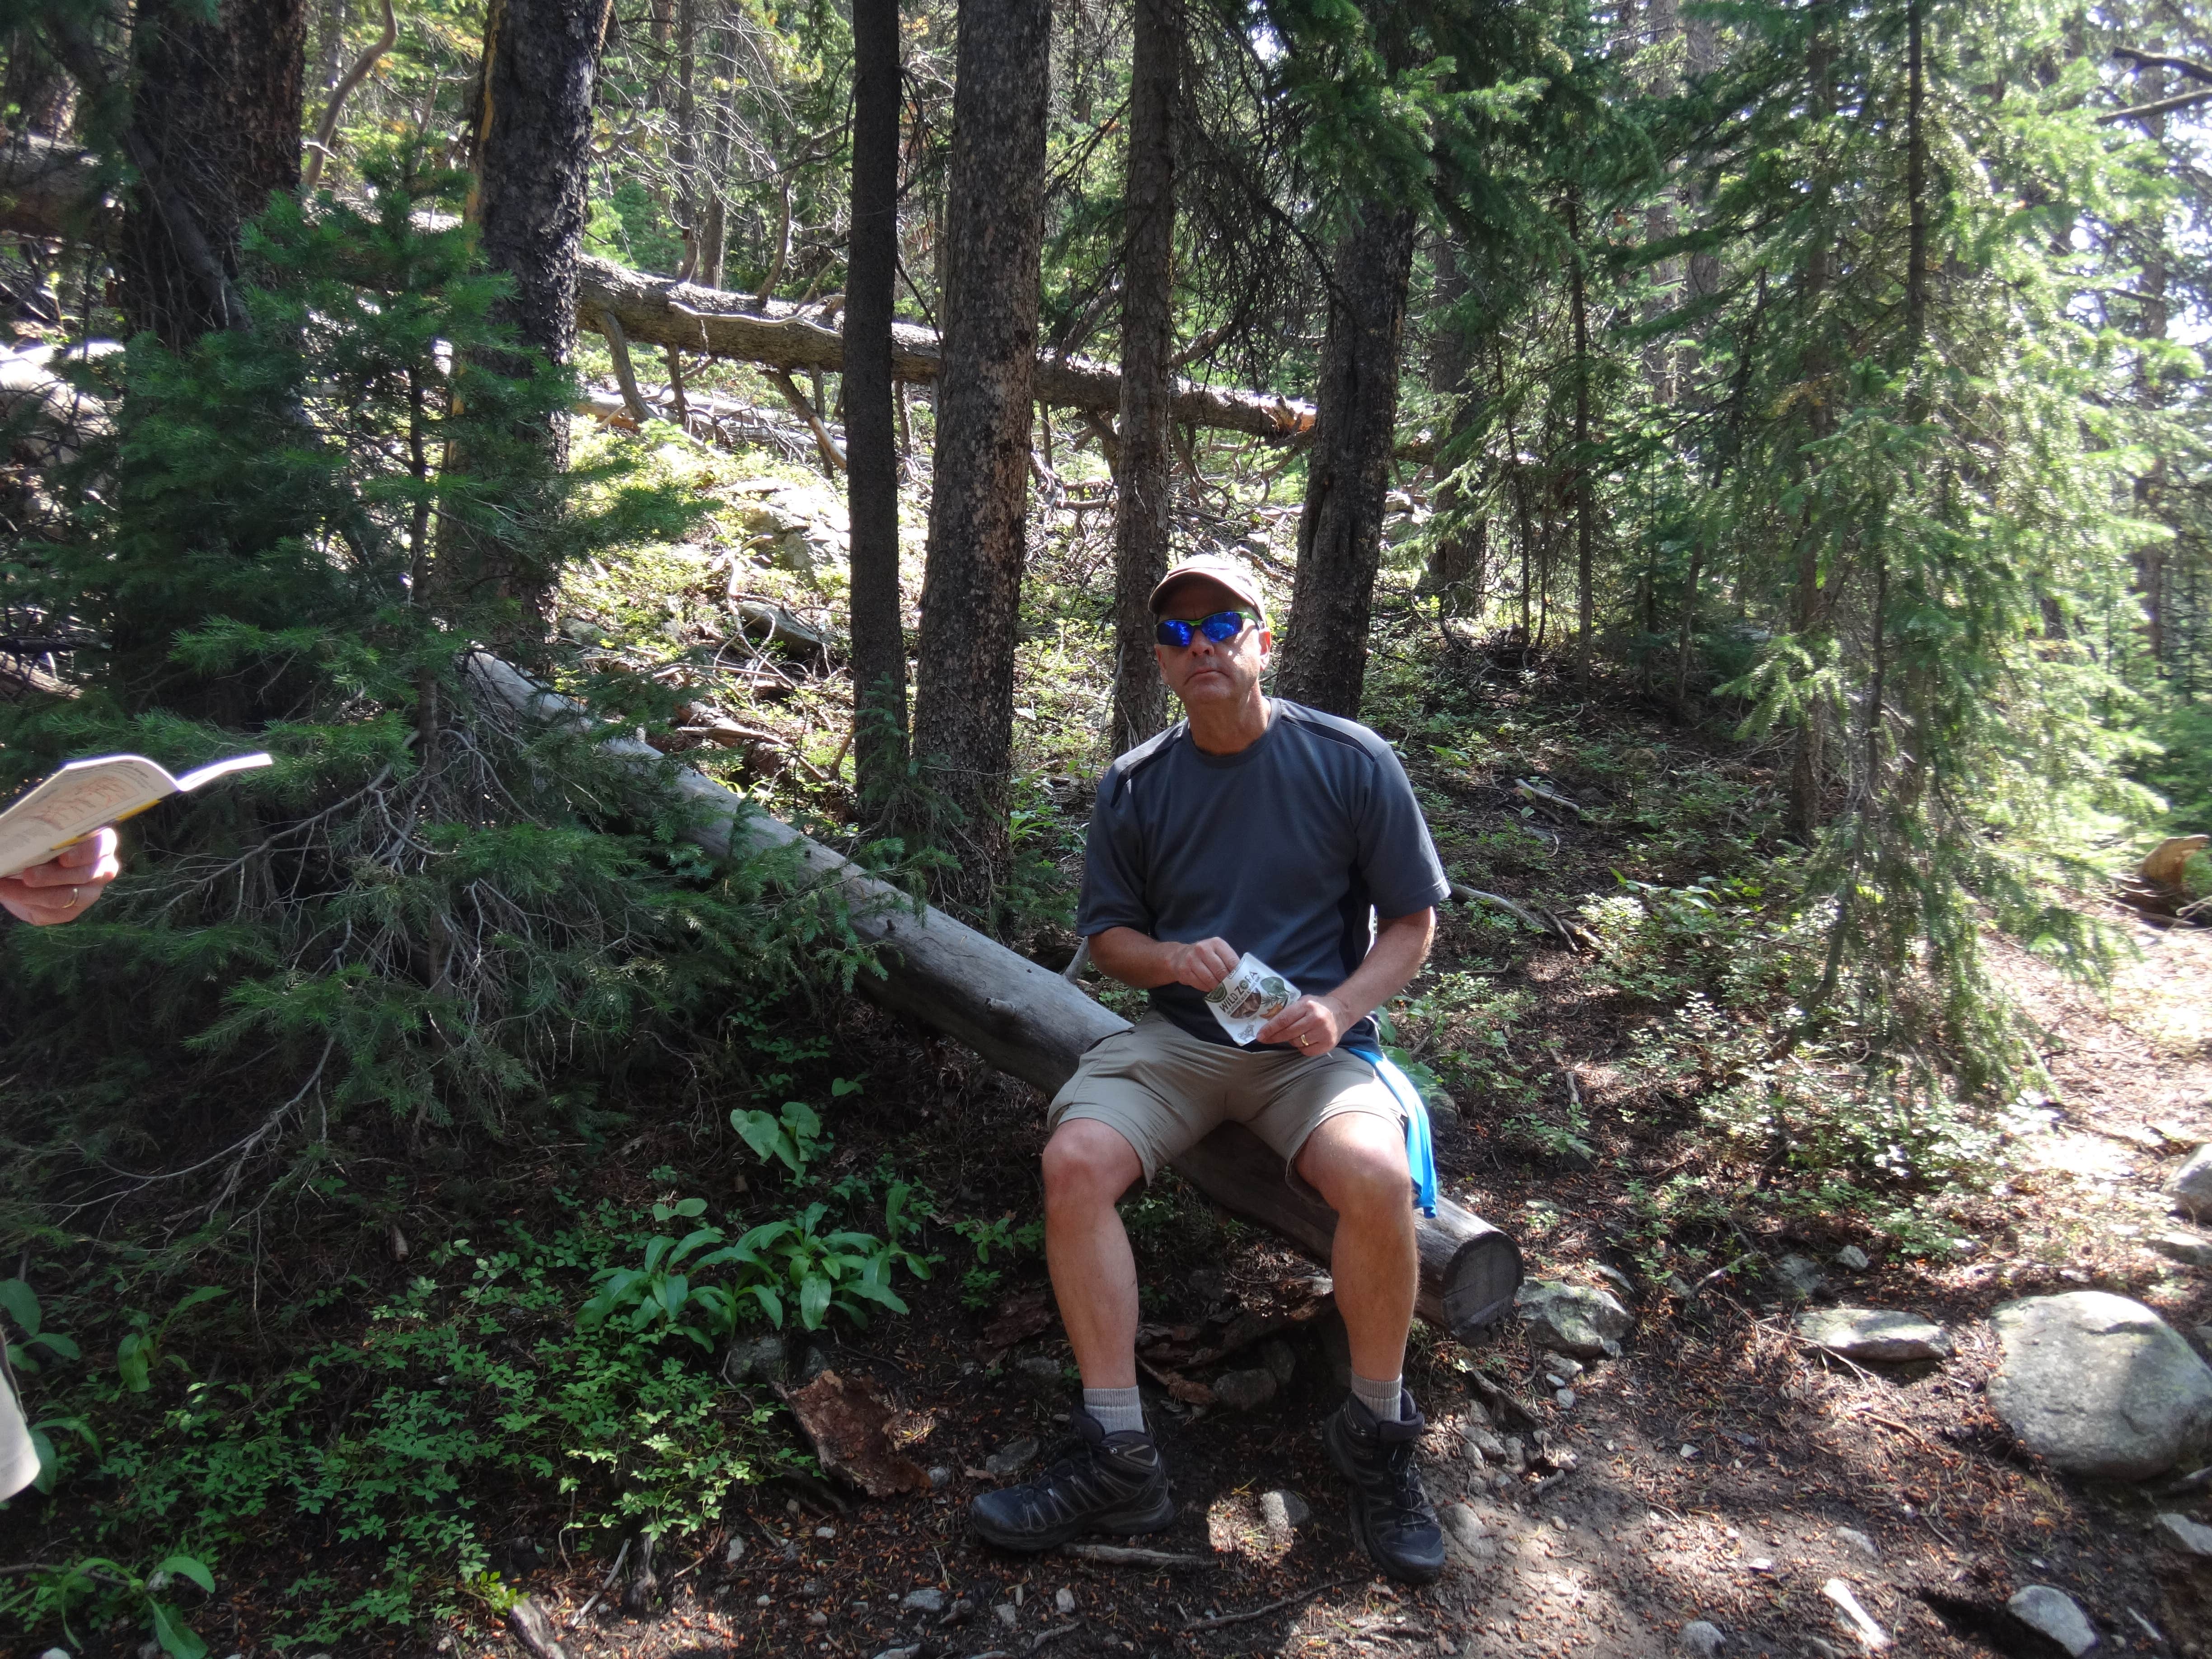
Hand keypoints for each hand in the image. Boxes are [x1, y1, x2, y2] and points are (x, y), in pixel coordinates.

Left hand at [0, 827, 120, 925]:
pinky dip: (24, 901)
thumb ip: (43, 830)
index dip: (85, 853)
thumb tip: (19, 830)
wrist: (33, 868)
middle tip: (28, 874)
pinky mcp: (71, 911)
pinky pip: (51, 911)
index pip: (101, 846)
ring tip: (6, 886)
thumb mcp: (46, 832)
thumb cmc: (42, 842)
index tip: (64, 858)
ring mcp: (89, 893)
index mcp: (101, 843)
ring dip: (34, 893)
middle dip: (53, 876)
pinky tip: (4, 892)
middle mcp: (102, 869)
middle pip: (83, 875)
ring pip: (66, 896)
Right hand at [1165, 936, 1238, 992]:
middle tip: (1231, 988)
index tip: (1240, 981)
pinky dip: (1207, 988)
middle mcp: (1202, 949)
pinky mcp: (1184, 971)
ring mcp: (1192, 959)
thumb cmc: (1204, 955)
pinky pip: (1200, 984)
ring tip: (1221, 989)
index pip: (1231, 960)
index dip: (1237, 973)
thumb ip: (1229, 960)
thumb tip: (1242, 976)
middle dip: (1227, 981)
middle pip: (1221, 970)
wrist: (1179, 956)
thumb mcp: (1217, 951)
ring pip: (1210, 979)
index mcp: (1215, 943)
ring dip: (1217, 987)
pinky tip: (1209, 988)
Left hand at [1257, 994, 1348, 1055]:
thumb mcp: (1303, 1002)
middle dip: (1275, 1037)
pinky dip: (1302, 1047)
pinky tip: (1306, 1040)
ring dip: (1292, 1040)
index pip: (1284, 1019)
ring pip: (1296, 1043)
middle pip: (1288, 1033)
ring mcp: (1323, 1032)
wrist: (1341, 1012)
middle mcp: (1316, 1019)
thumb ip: (1289, 1011)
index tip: (1260, 1035)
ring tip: (1296, 1034)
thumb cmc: (1317, 1007)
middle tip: (1265, 1039)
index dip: (1270, 1029)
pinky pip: (1306, 1051)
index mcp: (1307, 1006)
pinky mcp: (1328, 1044)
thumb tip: (1268, 1025)